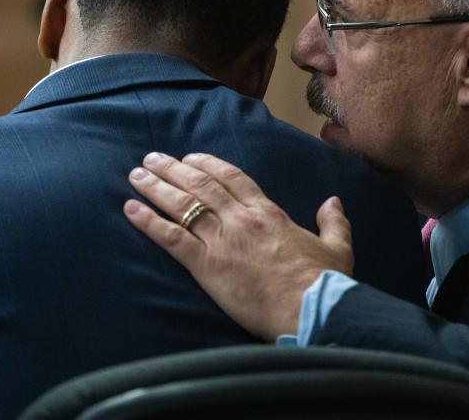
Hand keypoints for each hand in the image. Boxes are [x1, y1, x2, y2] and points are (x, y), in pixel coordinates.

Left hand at [124, 152, 353, 340]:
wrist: (310, 310)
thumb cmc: (324, 283)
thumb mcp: (337, 247)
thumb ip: (333, 221)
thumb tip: (333, 202)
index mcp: (269, 213)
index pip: (232, 177)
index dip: (207, 164)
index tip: (189, 158)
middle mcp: (241, 220)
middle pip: (200, 184)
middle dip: (172, 169)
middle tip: (151, 158)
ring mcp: (222, 241)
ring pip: (182, 205)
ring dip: (155, 187)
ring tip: (135, 175)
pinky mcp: (207, 266)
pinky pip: (171, 238)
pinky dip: (148, 222)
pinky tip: (131, 209)